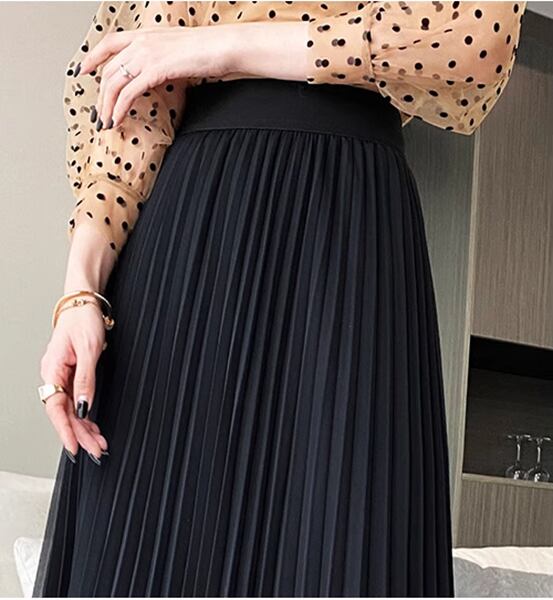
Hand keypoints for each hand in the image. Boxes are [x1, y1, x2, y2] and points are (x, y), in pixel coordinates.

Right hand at [39, 301, 108, 463]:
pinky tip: (94, 427)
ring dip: (85, 427)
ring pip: (71, 409)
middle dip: (80, 434)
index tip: (75, 447)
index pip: (56, 407)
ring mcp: (62, 376)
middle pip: (65, 412)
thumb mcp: (88, 349)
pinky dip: (86, 415)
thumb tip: (84, 408)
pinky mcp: (71, 375)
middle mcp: (54, 375)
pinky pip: (76, 400)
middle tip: (96, 451)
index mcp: (52, 370)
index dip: (65, 429)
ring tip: (99, 444)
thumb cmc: (84, 320)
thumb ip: (85, 380)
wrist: (85, 303)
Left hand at [79, 24, 239, 128]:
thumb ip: (163, 60)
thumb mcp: (179, 51)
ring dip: (107, 106)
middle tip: (99, 114)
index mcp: (147, 34)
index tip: (84, 70)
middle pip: (109, 70)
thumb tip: (159, 74)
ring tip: (106, 123)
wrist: (224, 46)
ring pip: (114, 83)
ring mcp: (146, 54)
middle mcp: (142, 41)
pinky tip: (118, 119)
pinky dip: (119, 108)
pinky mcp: (154, 69)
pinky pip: (128, 92)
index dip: (94, 57)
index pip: (110, 43)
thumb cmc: (210, 51)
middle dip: (101, 95)